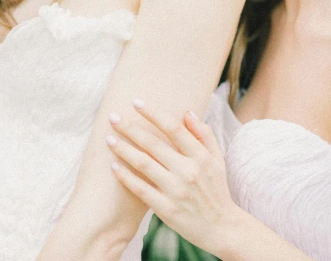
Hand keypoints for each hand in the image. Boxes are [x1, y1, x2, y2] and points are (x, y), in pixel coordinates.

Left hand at [105, 99, 240, 255]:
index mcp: (200, 156)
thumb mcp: (217, 158)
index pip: (173, 128)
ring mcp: (175, 190)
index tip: (136, 103)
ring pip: (143, 164)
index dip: (153, 113)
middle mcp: (188, 171)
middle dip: (130, 128)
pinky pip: (140, 189)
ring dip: (124, 149)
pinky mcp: (165, 209)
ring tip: (108, 138)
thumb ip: (203, 133)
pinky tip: (114, 166)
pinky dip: (126, 177)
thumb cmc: (217, 189)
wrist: (221, 228)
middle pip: (153, 143)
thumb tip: (186, 112)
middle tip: (113, 116)